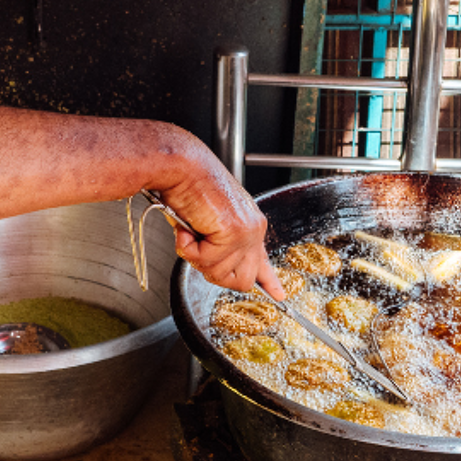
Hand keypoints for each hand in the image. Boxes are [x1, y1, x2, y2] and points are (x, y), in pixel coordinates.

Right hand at [154, 161, 284, 298]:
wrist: (182, 166)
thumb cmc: (188, 186)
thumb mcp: (206, 221)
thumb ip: (215, 244)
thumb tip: (213, 266)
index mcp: (249, 224)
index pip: (262, 260)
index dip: (269, 281)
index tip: (278, 295)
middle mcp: (254, 229)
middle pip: (242, 280)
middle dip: (214, 272)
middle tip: (197, 249)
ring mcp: (246, 232)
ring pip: (220, 274)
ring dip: (196, 257)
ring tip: (191, 230)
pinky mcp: (233, 233)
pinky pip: (206, 261)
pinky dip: (188, 248)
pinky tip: (188, 228)